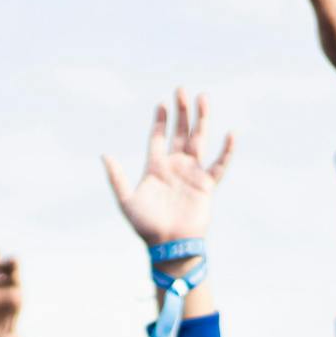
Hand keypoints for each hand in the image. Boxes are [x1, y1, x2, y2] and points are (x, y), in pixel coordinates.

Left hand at [103, 90, 234, 258]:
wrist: (169, 246)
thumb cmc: (147, 227)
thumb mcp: (126, 201)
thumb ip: (116, 178)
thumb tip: (105, 155)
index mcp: (156, 167)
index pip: (159, 137)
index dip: (160, 121)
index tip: (161, 104)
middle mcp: (175, 166)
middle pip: (179, 132)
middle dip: (181, 112)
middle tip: (181, 90)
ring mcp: (192, 174)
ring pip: (198, 140)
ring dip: (200, 120)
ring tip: (202, 98)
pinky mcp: (206, 186)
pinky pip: (219, 165)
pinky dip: (226, 151)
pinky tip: (230, 134)